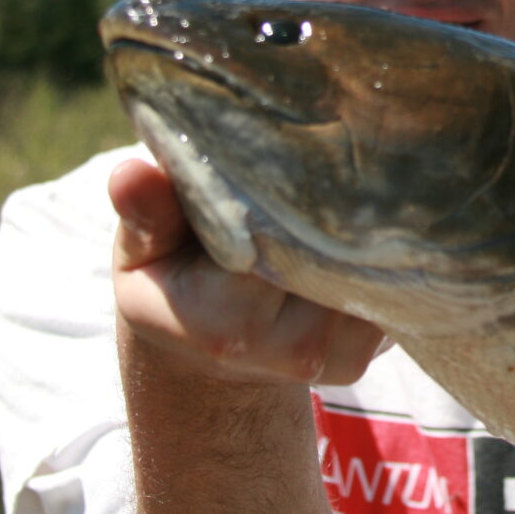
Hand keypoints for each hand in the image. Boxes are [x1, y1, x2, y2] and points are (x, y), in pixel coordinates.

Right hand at [109, 158, 387, 384]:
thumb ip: (146, 212)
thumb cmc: (169, 282)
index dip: (283, 190)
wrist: (206, 356)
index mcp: (225, 322)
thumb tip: (131, 173)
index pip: (275, 236)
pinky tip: (350, 231)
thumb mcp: (142, 248)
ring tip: (334, 192)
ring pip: (363, 267)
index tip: (278, 154)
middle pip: (330, 251)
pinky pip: (383, 288)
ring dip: (353, 229)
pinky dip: (370, 256)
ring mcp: (335, 358)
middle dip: (326, 207)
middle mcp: (291, 349)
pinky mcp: (365, 355)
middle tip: (319, 158)